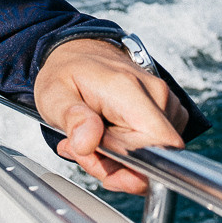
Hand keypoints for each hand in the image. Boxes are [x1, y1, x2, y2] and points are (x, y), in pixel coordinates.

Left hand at [35, 38, 187, 193]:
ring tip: (94, 138)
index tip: (105, 167)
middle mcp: (155, 93)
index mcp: (129, 89)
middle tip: (84, 148)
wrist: (80, 53)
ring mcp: (165, 101)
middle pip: (154, 156)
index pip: (160, 144)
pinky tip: (109, 135)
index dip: (135, 169)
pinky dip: (129, 150)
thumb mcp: (54, 95)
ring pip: (154, 154)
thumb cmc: (67, 73)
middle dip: (116, 166)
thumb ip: (72, 118)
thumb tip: (87, 142)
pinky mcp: (168, 110)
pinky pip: (155, 146)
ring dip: (120, 160)